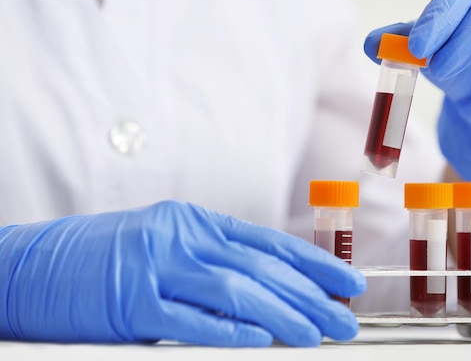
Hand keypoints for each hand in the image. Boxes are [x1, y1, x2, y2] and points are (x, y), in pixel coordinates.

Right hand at [0, 200, 365, 346]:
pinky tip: (262, 341)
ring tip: (318, 335)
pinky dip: (229, 331)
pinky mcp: (130, 301)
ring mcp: (154, 266)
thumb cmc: (100, 259)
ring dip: (284, 315)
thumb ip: (210, 261)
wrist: (28, 265)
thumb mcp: (163, 245)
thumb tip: (265, 290)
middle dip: (310, 296)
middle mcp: (179, 237)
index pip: (267, 242)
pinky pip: (189, 320)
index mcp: (192, 222)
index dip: (312, 263)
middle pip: (260, 268)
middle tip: (344, 319)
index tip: (346, 282)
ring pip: (236, 290)